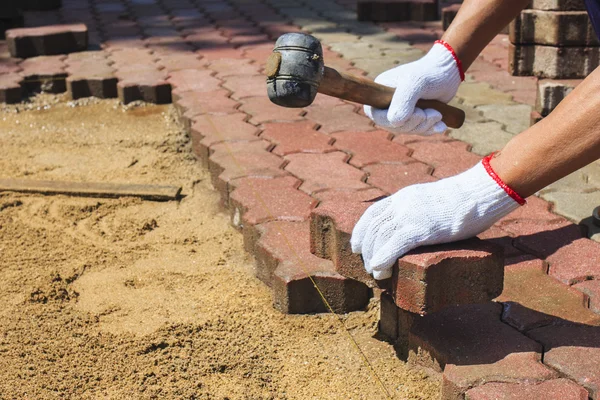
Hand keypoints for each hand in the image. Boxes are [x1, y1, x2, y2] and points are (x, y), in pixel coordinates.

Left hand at [350, 159, 522, 279]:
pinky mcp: (422, 228)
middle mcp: (402, 204)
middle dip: (366, 250)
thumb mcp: (432, 199)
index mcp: (404, 196)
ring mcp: (410, 215)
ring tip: (376, 274)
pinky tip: (380, 271)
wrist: (480, 192)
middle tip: (368, 267)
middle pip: (373, 229)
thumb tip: (417, 226)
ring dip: (373, 259)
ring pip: (380, 239)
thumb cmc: (465, 199)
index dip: (360, 232)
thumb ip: (419, 210)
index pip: (372, 213)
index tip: (357, 246)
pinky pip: (394, 245)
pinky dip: (382, 259)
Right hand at [365, 42, 462, 134]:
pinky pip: (417, 131)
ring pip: (407, 130)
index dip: (397, 121)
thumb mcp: (415, 82)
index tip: (419, 112)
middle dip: (416, 124)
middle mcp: (386, 103)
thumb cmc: (429, 73)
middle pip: (394, 126)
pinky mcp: (413, 117)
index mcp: (380, 93)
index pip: (378, 116)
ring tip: (438, 114)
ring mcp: (400, 111)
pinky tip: (441, 125)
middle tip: (434, 114)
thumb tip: (395, 122)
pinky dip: (430, 129)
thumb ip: (403, 101)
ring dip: (425, 126)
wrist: (448, 72)